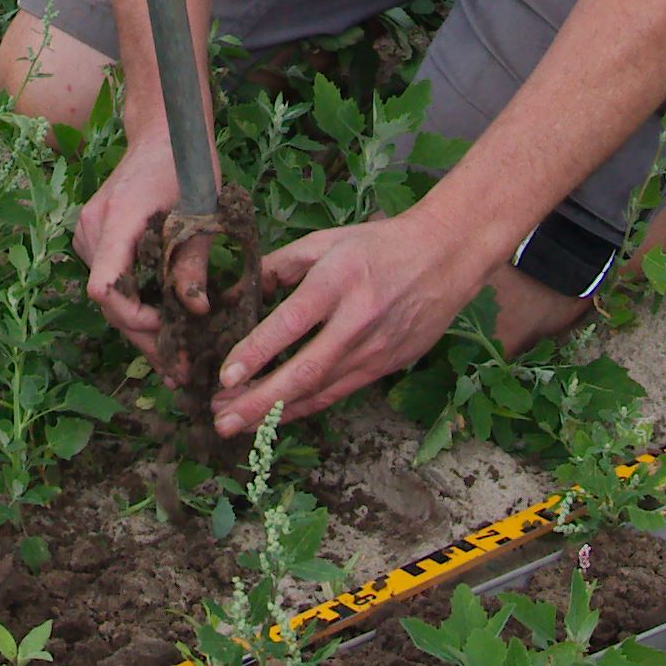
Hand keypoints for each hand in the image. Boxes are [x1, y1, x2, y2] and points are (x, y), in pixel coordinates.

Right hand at [72, 147, 193, 352]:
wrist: (162, 133)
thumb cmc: (185, 165)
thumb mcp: (201, 213)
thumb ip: (194, 262)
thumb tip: (196, 311)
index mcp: (119, 219)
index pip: (104, 286)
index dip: (132, 318)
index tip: (167, 331)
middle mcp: (92, 228)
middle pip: (108, 300)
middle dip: (143, 337)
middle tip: (179, 370)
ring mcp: (89, 233)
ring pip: (109, 295)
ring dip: (140, 326)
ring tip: (175, 358)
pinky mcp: (95, 238)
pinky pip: (111, 281)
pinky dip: (135, 304)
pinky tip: (162, 326)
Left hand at [214, 209, 500, 437]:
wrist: (443, 258)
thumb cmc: (376, 246)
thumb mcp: (324, 242)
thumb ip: (278, 267)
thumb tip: (235, 295)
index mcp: (338, 280)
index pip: (291, 323)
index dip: (256, 353)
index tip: (225, 377)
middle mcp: (356, 320)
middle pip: (305, 370)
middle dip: (259, 401)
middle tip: (221, 420)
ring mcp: (375, 349)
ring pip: (319, 390)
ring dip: (274, 411)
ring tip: (234, 424)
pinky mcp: (386, 366)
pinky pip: (338, 393)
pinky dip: (304, 408)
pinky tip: (275, 418)